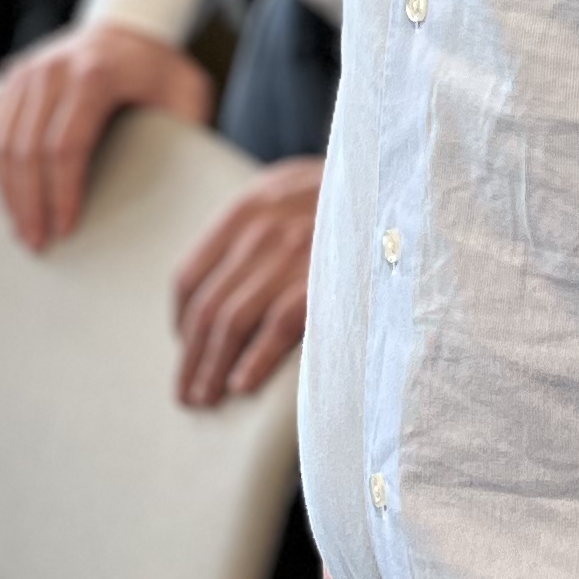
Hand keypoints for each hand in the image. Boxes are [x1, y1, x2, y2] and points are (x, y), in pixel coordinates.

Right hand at [0, 21, 213, 251]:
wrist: (130, 30)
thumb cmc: (161, 71)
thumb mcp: (187, 92)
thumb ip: (186, 132)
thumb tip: (184, 184)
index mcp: (96, 73)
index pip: (65, 145)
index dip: (62, 192)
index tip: (66, 229)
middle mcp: (54, 68)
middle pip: (27, 148)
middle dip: (30, 202)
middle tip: (38, 243)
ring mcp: (29, 70)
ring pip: (2, 141)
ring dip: (9, 192)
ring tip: (24, 230)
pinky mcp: (14, 78)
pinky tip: (14, 200)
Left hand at [169, 156, 320, 405]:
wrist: (399, 178)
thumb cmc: (345, 193)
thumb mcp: (289, 191)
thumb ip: (254, 231)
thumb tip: (219, 294)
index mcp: (246, 210)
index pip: (190, 276)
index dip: (179, 321)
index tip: (182, 347)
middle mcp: (261, 230)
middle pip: (207, 308)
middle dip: (191, 358)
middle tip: (185, 393)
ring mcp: (294, 254)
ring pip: (232, 323)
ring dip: (214, 369)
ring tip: (206, 399)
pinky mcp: (326, 279)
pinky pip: (277, 328)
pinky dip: (256, 361)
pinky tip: (243, 386)